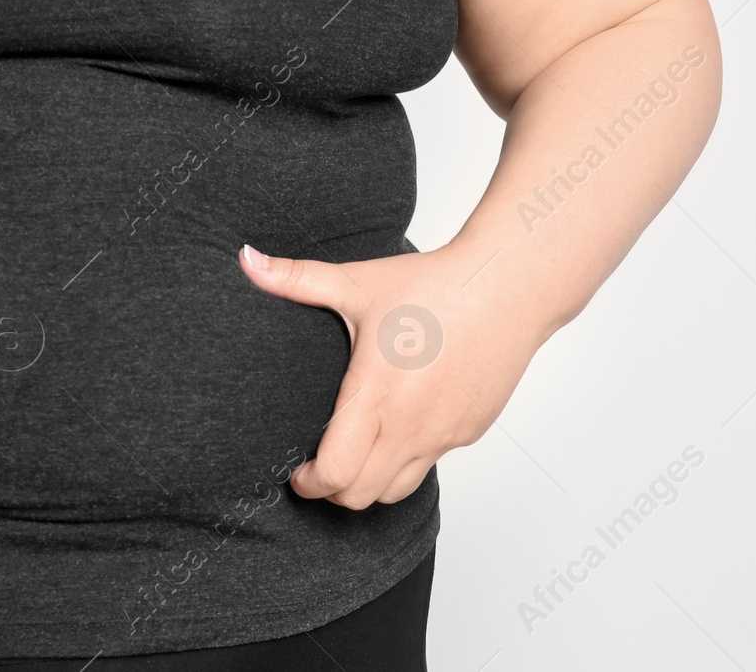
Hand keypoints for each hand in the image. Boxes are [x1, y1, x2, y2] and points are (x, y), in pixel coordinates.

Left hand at [238, 243, 540, 508]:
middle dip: (332, 489)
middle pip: (359, 497)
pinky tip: (403, 420)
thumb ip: (297, 279)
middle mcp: (410, 426)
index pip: (334, 476)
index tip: (298, 468)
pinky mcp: (470, 430)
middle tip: (321, 463)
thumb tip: (246, 259)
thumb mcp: (359, 283)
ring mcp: (443, 433)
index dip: (308, 482)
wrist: (510, 287)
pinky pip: (431, 461)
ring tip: (359, 449)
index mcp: (375, 397)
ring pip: (396, 490)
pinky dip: (409, 456)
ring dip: (371, 480)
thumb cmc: (437, 285)